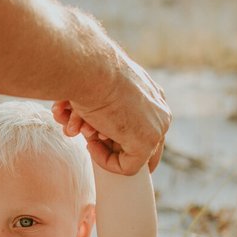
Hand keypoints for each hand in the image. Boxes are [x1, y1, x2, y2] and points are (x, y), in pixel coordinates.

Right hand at [54, 54, 169, 173]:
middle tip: (82, 130)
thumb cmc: (87, 74)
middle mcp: (159, 111)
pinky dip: (104, 161)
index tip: (90, 130)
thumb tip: (90, 125)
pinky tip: (89, 143)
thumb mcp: (101, 90)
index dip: (114, 134)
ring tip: (77, 128)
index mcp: (152, 95)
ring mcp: (156, 128)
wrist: (88, 69)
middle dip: (105, 141)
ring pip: (129, 154)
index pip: (141, 125)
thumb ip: (105, 109)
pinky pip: (127, 168)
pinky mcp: (147, 143)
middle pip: (136, 141)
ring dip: (98, 145)